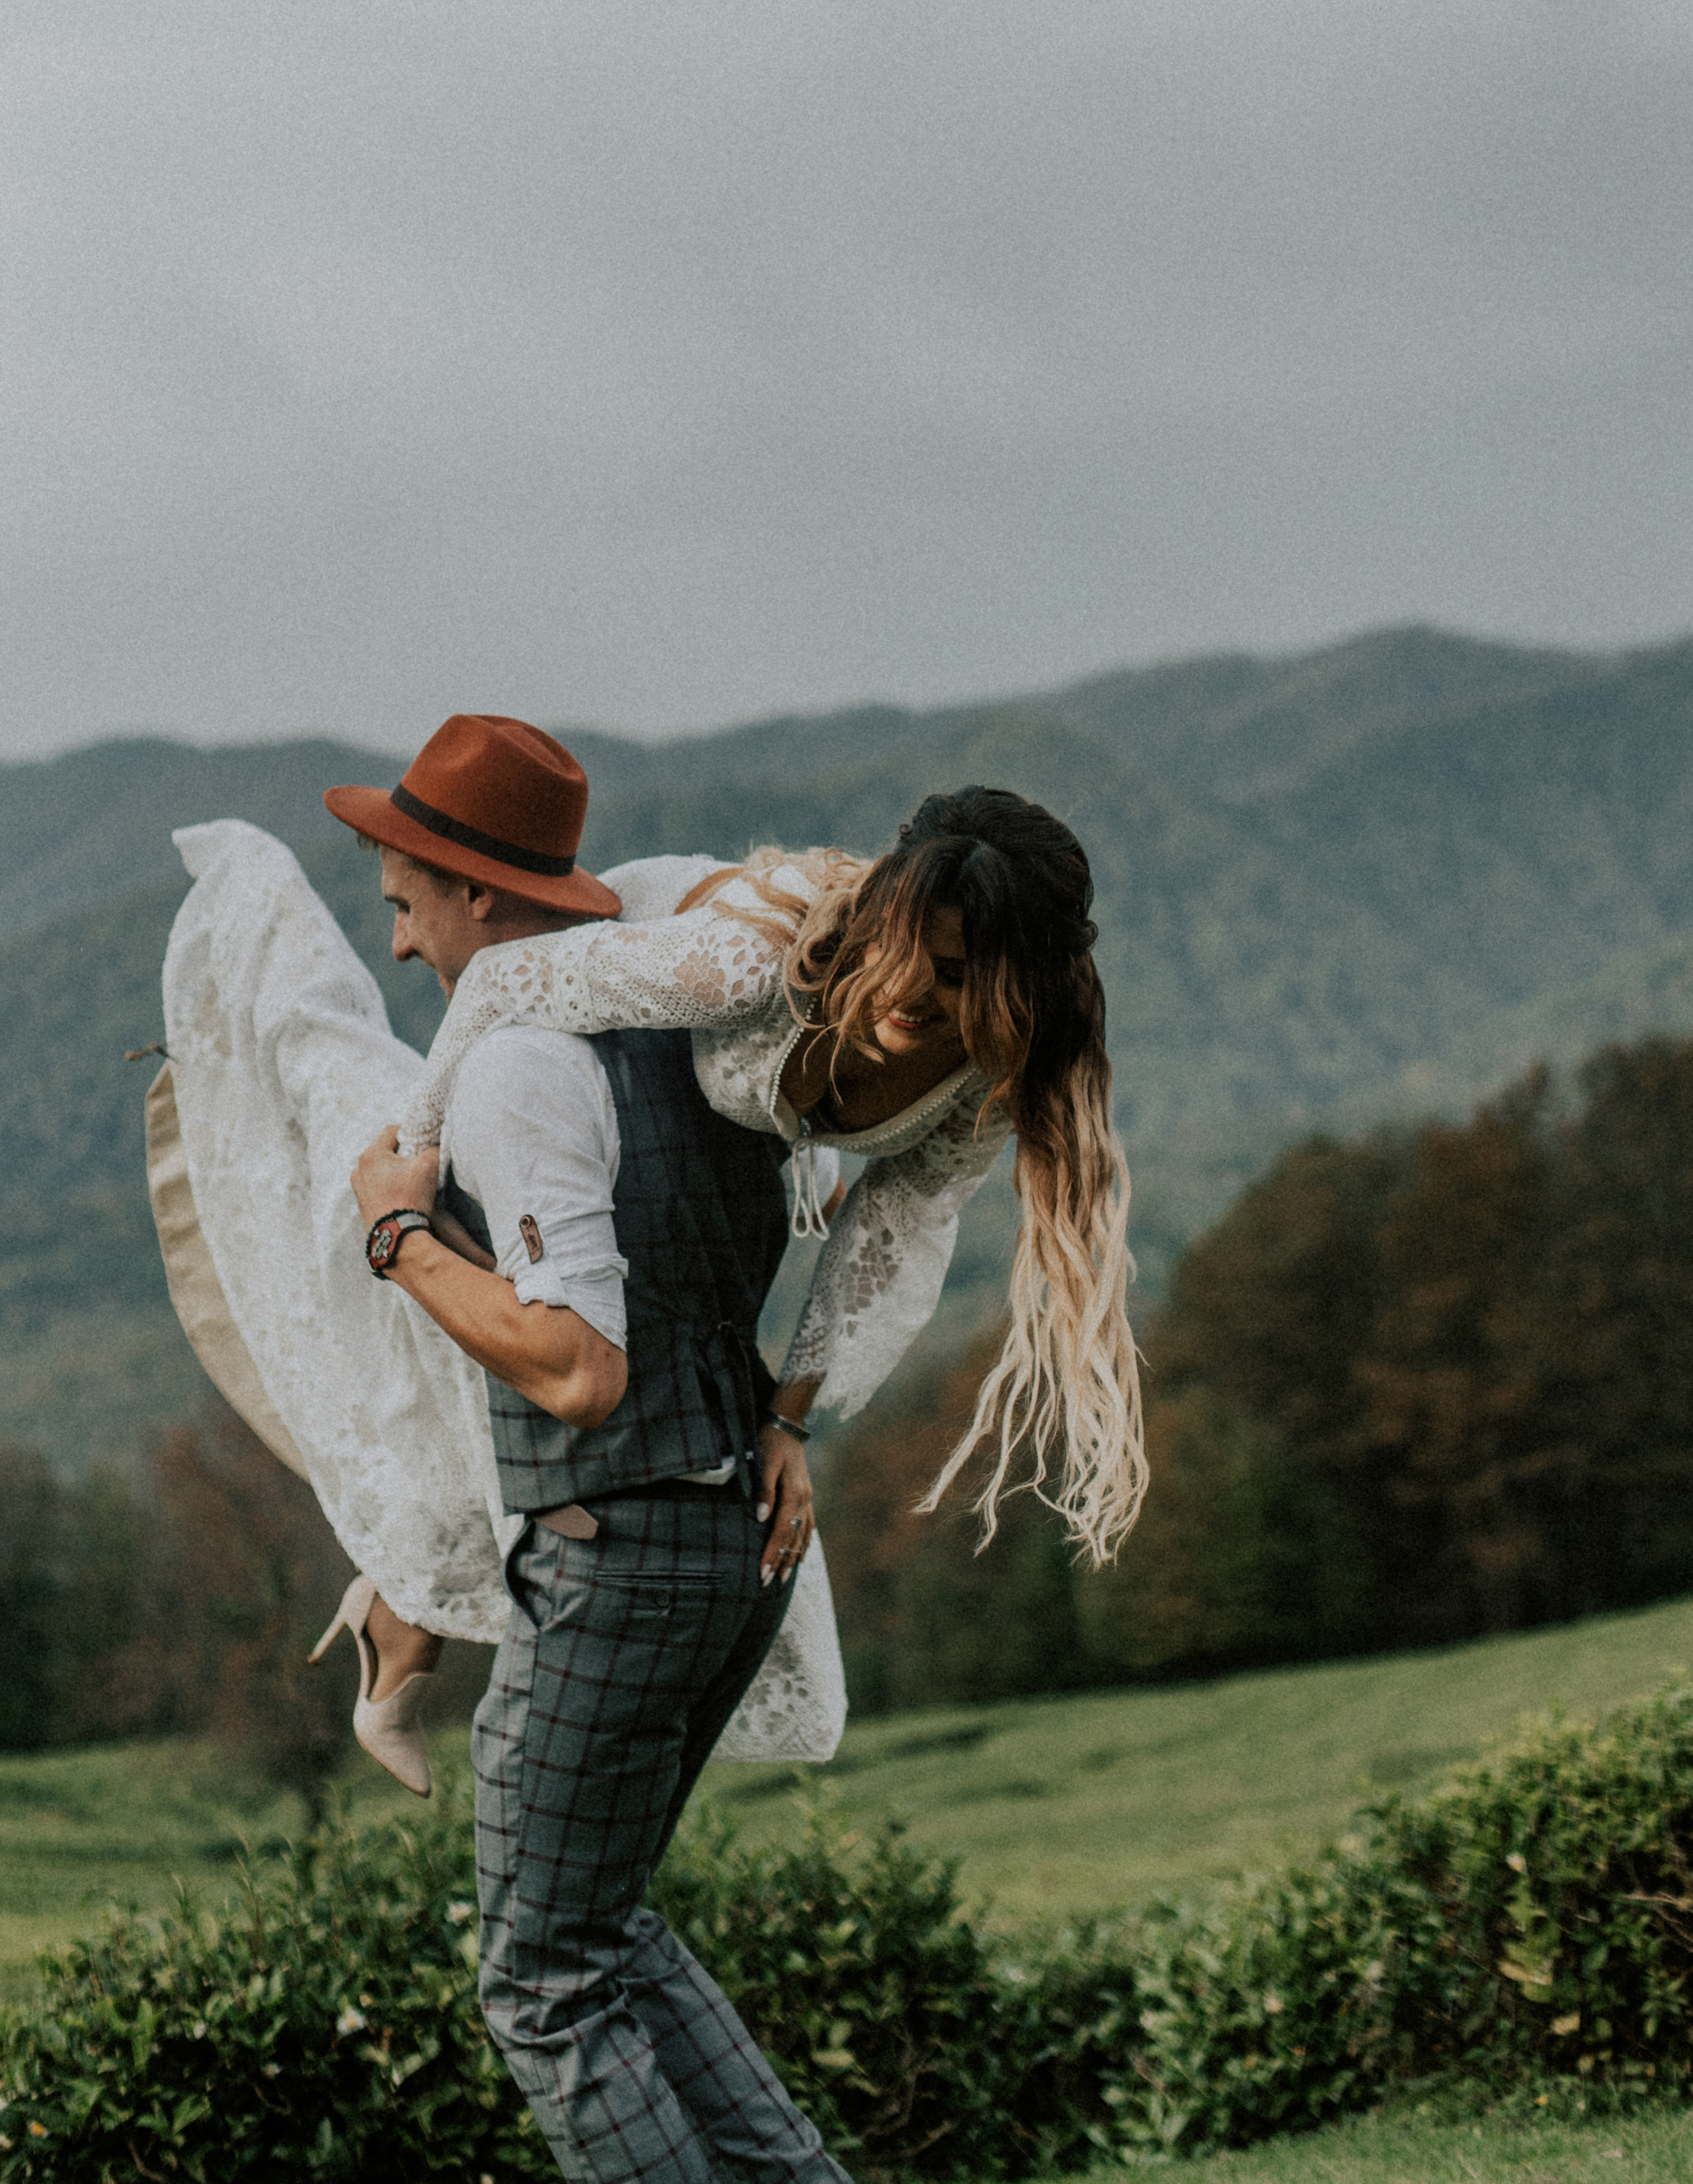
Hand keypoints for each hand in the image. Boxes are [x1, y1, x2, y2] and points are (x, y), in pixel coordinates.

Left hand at [351, 1125, 439, 1230]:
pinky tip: (404, 1197)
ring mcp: (358, 1189)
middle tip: (420, 1162)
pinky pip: (377, 1188)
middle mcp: (359, 1170)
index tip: (423, 1140)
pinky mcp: (362, 1206)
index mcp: (370, 1155)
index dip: (411, 1131)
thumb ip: (435, 1149)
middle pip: (385, 1151)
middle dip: (403, 1154)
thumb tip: (437, 1145)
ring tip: (412, 1182)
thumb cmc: (410, 1198)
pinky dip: (390, 1188)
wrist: (399, 1237)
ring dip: (395, 1172)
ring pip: (381, 1171)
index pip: (392, 1131)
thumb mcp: (429, 1166)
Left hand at [756, 1418, 814, 1586]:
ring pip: (802, 1534)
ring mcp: (807, 1498)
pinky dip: (805, 1541)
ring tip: (785, 1577)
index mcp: (794, 1493)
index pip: (781, 1531)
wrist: (787, 1424)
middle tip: (769, 1583)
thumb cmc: (770, 1441)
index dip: (771, 1553)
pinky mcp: (806, 1495)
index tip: (762, 1573)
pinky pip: (809, 1525)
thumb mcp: (764, 1462)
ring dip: (794, 1556)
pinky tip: (801, 1554)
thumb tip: (762, 1519)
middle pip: (793, 1537)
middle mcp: (804, 1499)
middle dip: (781, 1561)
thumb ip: (764, 1490)